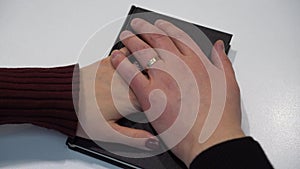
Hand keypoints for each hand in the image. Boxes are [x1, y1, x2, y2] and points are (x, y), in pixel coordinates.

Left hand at [76, 48, 158, 150]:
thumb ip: (134, 138)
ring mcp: (119, 70)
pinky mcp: (108, 62)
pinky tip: (136, 56)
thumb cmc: (81, 116)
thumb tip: (153, 142)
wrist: (59, 97)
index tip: (168, 105)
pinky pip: (127, 52)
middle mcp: (128, 84)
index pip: (158, 100)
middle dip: (162, 82)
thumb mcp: (107, 134)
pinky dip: (134, 52)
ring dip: (152, 64)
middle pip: (155, 79)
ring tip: (158, 66)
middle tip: (167, 84)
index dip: (166, 103)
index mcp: (131, 102)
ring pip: (144, 62)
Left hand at [110, 18, 244, 165]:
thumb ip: (222, 61)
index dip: (168, 28)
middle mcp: (179, 65)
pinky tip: (116, 57)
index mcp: (197, 62)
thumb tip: (218, 46)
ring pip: (142, 52)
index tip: (161, 24)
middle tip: (137, 25)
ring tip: (125, 36)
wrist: (211, 139)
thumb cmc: (220, 117)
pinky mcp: (149, 95)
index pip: (179, 37)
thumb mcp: (228, 84)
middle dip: (145, 29)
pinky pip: (130, 73)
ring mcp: (163, 78)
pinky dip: (121, 62)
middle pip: (158, 39)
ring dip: (132, 41)